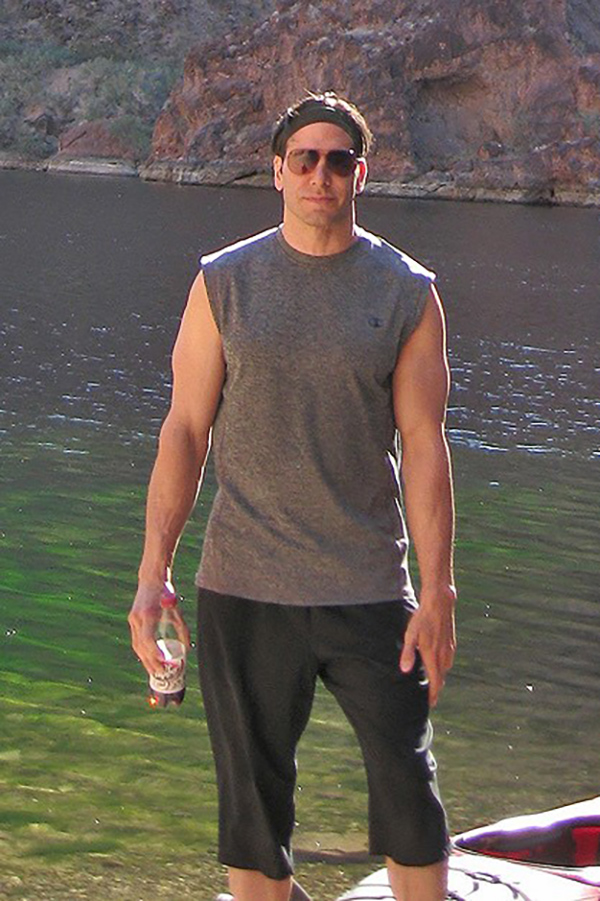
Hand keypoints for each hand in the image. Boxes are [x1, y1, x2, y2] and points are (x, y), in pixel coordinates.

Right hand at [128, 581, 190, 675]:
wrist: (151, 578)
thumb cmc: (166, 593)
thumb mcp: (176, 611)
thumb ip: (182, 629)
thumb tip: (187, 647)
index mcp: (148, 615)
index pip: (148, 640)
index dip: (154, 653)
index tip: (163, 662)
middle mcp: (137, 618)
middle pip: (141, 647)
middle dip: (150, 662)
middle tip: (161, 673)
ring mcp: (133, 619)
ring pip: (136, 645)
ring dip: (144, 659)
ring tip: (154, 670)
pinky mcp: (132, 619)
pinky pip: (136, 639)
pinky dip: (142, 650)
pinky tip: (149, 658)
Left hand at [399, 586, 456, 706]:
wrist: (440, 603)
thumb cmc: (423, 619)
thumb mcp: (410, 636)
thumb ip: (408, 654)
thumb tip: (404, 670)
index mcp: (433, 656)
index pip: (435, 682)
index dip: (433, 694)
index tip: (430, 704)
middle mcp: (444, 655)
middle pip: (441, 678)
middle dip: (436, 689)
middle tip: (431, 698)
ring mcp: (449, 649)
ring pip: (445, 669)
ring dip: (440, 678)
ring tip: (433, 683)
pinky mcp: (451, 642)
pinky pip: (448, 660)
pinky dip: (443, 667)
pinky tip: (438, 665)